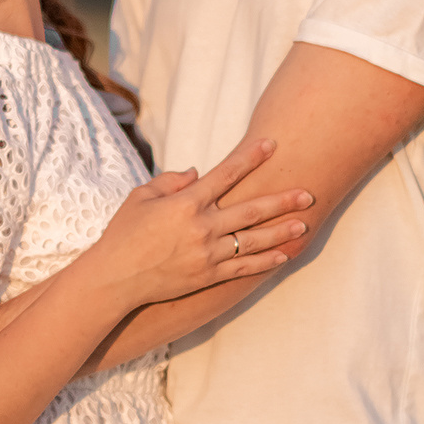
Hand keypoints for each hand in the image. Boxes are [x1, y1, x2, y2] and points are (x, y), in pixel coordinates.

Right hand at [87, 137, 312, 312]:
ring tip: (304, 224)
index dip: (250, 158)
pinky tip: (283, 256)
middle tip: (308, 193)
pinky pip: (243, 268)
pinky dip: (265, 262)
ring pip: (253, 240)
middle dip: (282, 200)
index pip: (226, 174)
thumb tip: (198, 173)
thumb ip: (170, 181)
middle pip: (251, 210)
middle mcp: (202, 227)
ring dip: (281, 232)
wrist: (115, 279)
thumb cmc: (123, 234)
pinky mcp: (207, 276)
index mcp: (186, 203)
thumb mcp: (140, 198)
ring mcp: (207, 254)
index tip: (272, 145)